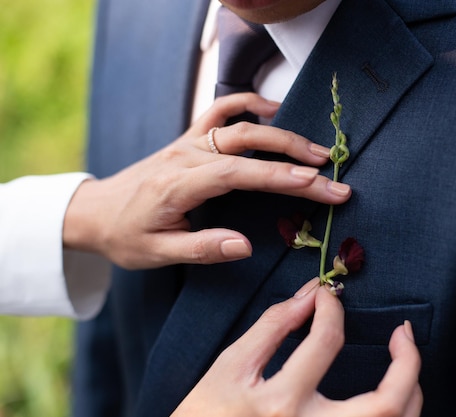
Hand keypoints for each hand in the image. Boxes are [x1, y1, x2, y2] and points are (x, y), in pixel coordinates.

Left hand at [62, 94, 351, 267]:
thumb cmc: (125, 237)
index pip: (239, 175)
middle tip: (333, 174)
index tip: (317, 184)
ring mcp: (188, 143)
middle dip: (295, 156)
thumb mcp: (156, 254)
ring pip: (240, 124)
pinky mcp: (189, 139)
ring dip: (282, 133)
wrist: (95, 212)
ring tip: (317, 149)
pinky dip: (249, 104)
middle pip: (248, 144)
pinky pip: (221, 110)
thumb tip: (245, 246)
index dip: (280, 176)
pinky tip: (274, 110)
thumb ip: (201, 248)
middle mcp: (186, 156)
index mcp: (178, 185)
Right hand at [172, 278, 422, 416]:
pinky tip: (392, 400)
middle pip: (385, 405)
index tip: (329, 296)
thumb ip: (271, 328)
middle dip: (407, 363)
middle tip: (404, 333)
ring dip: (412, 394)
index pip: (325, 342)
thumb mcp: (230, 369)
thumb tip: (307, 296)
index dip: (332, 309)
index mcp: (280, 405)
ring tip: (407, 364)